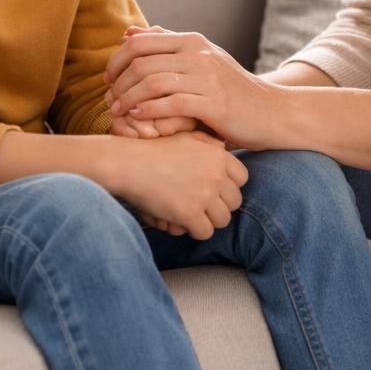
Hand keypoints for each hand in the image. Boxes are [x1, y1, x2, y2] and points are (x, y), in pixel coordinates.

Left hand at [104, 26, 281, 150]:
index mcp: (193, 41)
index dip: (116, 60)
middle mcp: (198, 54)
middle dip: (117, 82)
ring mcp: (206, 78)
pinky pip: (170, 104)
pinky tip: (138, 118)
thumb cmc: (231, 89)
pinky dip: (147, 111)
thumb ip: (166, 44)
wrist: (272, 111)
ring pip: (151, 82)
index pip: (140, 42)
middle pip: (141, 62)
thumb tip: (130, 32)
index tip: (108, 79)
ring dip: (128, 98)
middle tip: (109, 100)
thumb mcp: (201, 59)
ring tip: (118, 112)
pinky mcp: (213, 103)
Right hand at [112, 131, 246, 239]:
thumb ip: (208, 144)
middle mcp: (216, 175)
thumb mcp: (185, 137)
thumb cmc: (154, 150)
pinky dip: (194, 231)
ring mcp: (204, 195)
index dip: (228, 187)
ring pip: (223, 220)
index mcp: (218, 156)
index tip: (213, 189)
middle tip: (201, 205)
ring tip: (191, 214)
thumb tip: (224, 149)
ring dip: (208, 220)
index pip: (243, 179)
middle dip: (219, 206)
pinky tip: (181, 222)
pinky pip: (205, 232)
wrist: (128, 164)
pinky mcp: (190, 213)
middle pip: (235, 202)